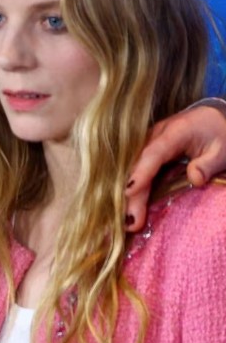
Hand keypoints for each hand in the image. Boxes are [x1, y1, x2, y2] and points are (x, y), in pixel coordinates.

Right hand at [126, 101, 225, 230]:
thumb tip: (195, 180)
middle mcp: (154, 137)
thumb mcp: (222, 150)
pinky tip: (129, 211)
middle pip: (137, 166)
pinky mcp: (145, 154)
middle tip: (130, 222)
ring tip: (127, 222)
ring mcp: (147, 145)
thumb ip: (208, 164)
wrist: (213, 120)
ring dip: (128, 197)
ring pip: (131, 171)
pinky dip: (132, 192)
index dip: (141, 172)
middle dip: (132, 195)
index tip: (129, 191)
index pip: (153, 153)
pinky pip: (135, 172)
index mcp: (174, 132)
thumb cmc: (219, 134)